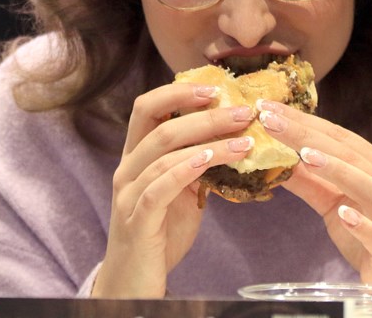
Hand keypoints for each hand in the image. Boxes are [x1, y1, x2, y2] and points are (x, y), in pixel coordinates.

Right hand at [92, 83, 255, 297]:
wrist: (134, 283)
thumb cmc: (160, 233)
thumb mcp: (182, 191)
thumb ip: (197, 164)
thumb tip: (237, 138)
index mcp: (137, 156)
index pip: (148, 108)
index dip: (179, 92)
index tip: (215, 88)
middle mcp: (127, 169)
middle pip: (158, 124)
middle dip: (202, 113)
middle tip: (242, 112)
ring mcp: (128, 193)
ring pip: (163, 152)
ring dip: (208, 141)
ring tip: (244, 140)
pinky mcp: (137, 219)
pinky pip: (159, 187)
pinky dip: (186, 169)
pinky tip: (211, 161)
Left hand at [257, 100, 371, 294]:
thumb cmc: (368, 237)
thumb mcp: (333, 205)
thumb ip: (309, 182)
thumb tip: (274, 159)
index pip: (337, 138)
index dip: (304, 121)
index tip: (267, 108)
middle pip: (349, 155)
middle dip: (308, 136)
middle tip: (271, 121)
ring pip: (370, 188)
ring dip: (339, 170)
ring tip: (305, 157)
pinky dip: (363, 225)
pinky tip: (344, 215)